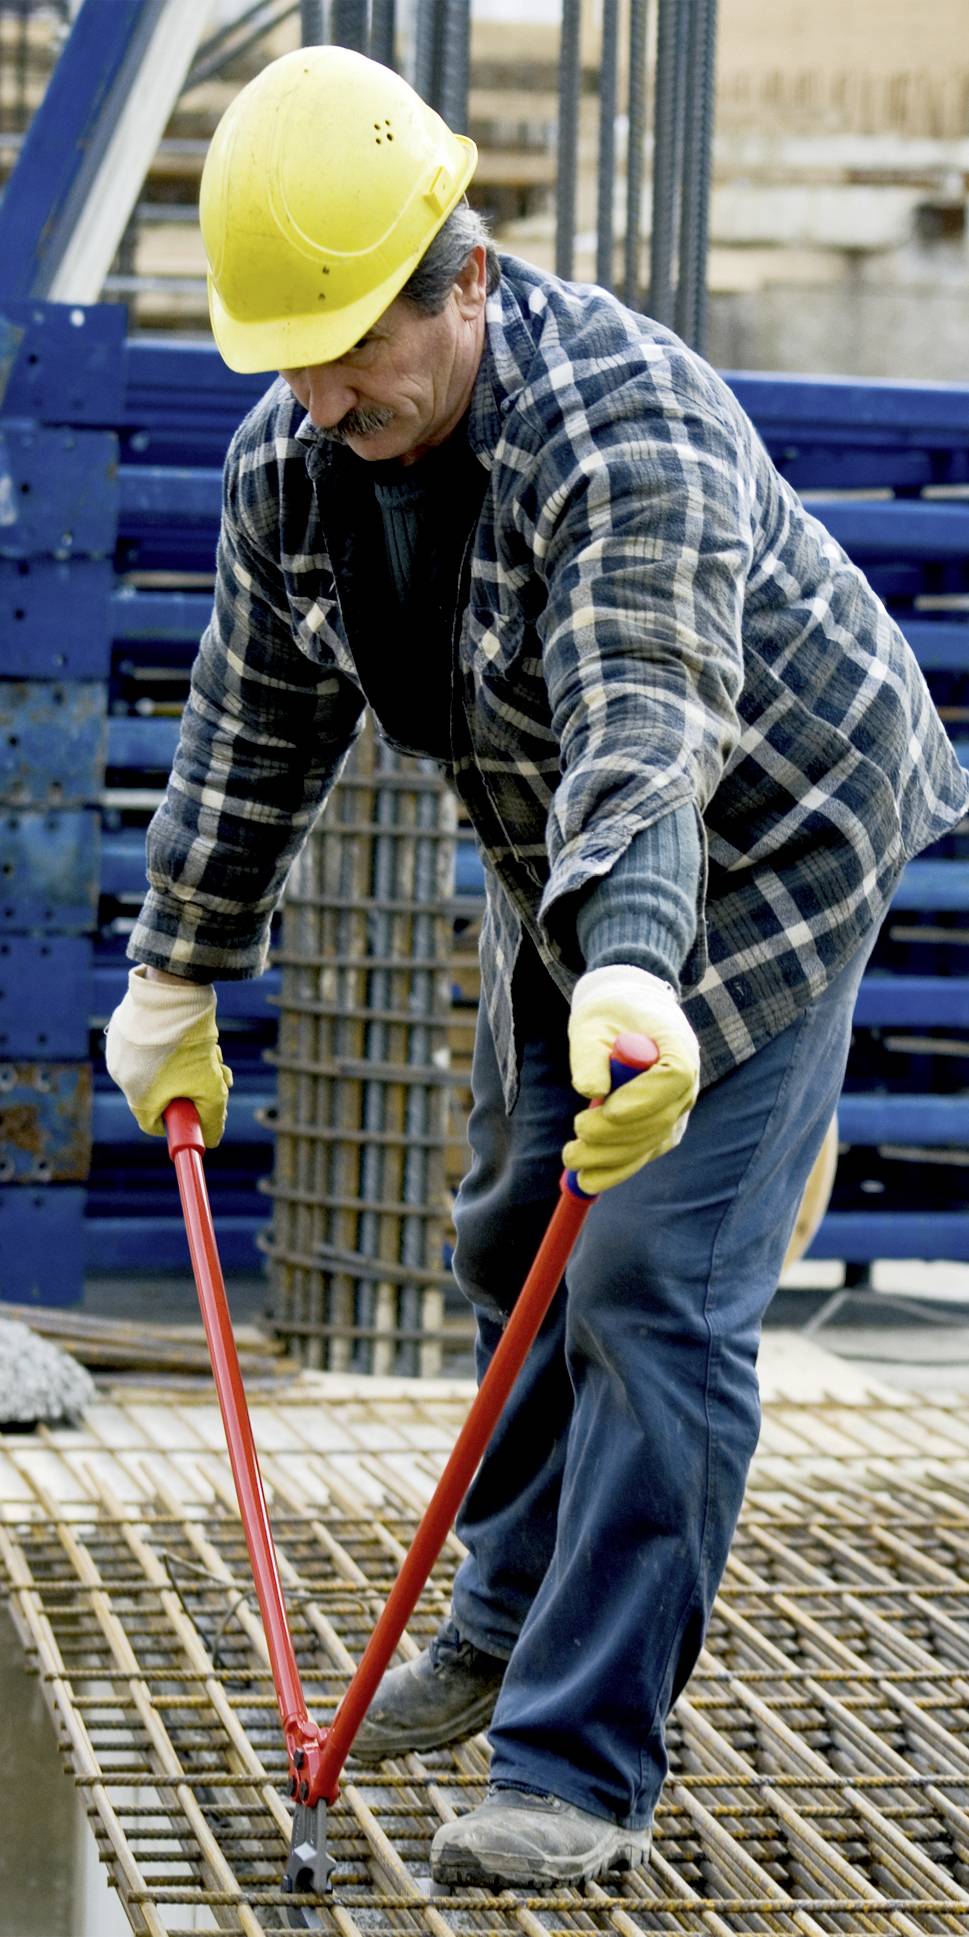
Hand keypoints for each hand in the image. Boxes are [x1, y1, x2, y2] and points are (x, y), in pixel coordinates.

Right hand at [105, 966, 232, 1146]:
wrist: (173, 989)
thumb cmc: (191, 1044)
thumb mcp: (212, 1087)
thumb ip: (213, 1119)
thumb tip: (213, 1140)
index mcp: (138, 1097)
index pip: (155, 1125)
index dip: (180, 1122)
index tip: (199, 1112)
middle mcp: (122, 1076)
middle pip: (161, 1094)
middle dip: (192, 1089)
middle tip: (217, 1076)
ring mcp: (120, 1050)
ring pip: (159, 1068)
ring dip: (187, 1065)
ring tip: (209, 1048)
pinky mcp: (123, 1027)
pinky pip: (149, 1045)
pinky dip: (170, 1044)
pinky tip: (189, 1031)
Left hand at [562, 964, 699, 1192]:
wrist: (628, 1016)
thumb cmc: (610, 1015)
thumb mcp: (593, 1022)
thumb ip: (591, 1053)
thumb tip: (591, 1090)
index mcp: (677, 1044)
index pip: (674, 1076)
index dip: (644, 1098)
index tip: (609, 1109)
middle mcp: (687, 1082)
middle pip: (660, 1118)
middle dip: (616, 1134)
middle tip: (576, 1135)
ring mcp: (678, 1109)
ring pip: (652, 1142)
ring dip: (612, 1158)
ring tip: (571, 1158)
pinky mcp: (663, 1128)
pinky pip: (645, 1152)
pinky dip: (618, 1168)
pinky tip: (588, 1179)